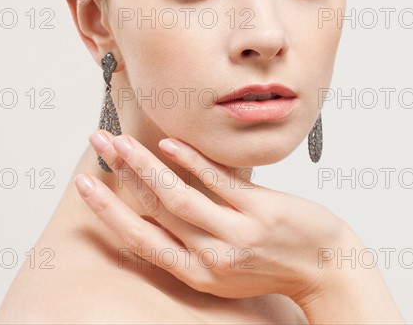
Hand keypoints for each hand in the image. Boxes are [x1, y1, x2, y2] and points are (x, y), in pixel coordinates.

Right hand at [74, 130, 349, 301]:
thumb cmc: (274, 264)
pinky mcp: (261, 211)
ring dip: (145, 165)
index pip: (141, 240)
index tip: (85, 185)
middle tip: (98, 144)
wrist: (327, 270)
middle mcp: (211, 258)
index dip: (109, 212)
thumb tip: (162, 205)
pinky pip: (219, 182)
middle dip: (119, 176)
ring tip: (122, 141)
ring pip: (178, 197)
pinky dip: (191, 161)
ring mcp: (236, 234)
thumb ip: (193, 240)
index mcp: (197, 272)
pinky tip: (169, 144)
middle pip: (153, 211)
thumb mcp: (225, 267)